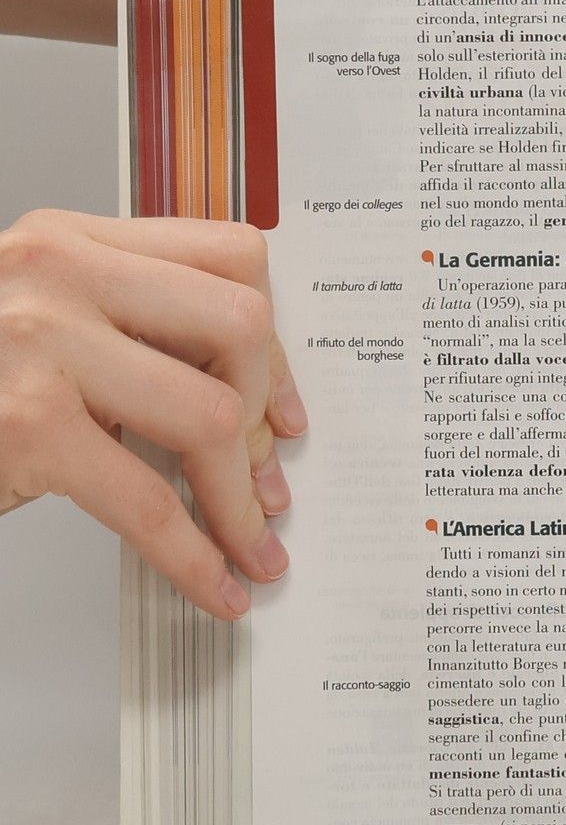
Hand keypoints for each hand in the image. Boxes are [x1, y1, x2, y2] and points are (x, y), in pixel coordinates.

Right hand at [0, 209, 305, 617]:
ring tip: (250, 541)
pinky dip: (196, 554)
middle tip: (263, 475)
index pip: (231, 259)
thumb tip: (253, 410)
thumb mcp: (39, 326)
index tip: (281, 407)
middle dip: (265, 412)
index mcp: (69, 240)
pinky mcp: (25, 424)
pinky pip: (150, 500)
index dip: (273, 342)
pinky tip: (217, 584)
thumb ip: (126, 334)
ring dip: (241, 498)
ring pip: (211, 414)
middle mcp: (56, 273)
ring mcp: (39, 344)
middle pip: (239, 327)